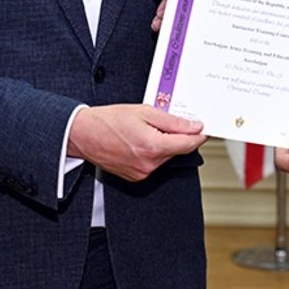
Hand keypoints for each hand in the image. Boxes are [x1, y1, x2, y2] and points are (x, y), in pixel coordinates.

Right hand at [67, 103, 205, 181]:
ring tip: (147, 129)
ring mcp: (141, 173)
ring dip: (164, 144)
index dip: (199, 135)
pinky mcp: (135, 177)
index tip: (205, 128)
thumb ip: (173, 121)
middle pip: (177, 150)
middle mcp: (148, 164)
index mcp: (152, 147)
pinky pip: (154, 163)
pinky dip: (153, 151)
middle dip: (177, 136)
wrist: (83, 134)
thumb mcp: (145, 112)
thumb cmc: (109, 121)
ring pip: (166, 157)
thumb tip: (194, 126)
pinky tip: (140, 139)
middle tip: (167, 120)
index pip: (187, 144)